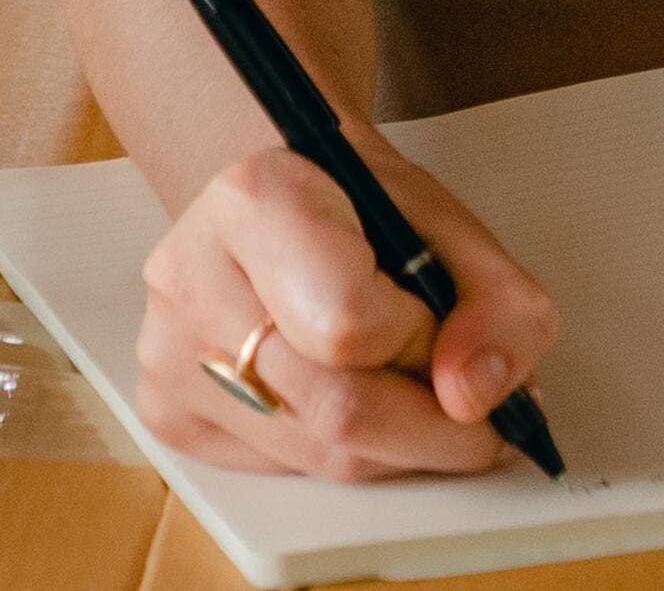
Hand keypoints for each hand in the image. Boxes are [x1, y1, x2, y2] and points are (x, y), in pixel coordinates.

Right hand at [137, 136, 555, 481]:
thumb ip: (497, 305)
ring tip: (407, 386)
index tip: (437, 322)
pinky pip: (282, 471)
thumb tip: (475, 397)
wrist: (280, 192)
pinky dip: (339, 451)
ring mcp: (166, 350)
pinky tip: (344, 393)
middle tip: (459, 396)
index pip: (348, 324)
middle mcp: (190, 274)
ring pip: (316, 455)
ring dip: (392, 444)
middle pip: (336, 410)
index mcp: (255, 199)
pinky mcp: (166, 409)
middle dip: (427, 421)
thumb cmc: (357, 206)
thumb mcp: (449, 226)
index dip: (420, 342)